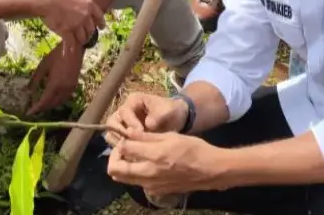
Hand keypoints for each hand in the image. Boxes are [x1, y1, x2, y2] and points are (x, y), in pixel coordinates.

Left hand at [26, 43, 84, 115]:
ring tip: (41, 104)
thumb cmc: (57, 55)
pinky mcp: (74, 86)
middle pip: (51, 104)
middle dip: (42, 108)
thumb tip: (27, 90)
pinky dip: (57, 100)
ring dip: (50, 105)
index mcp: (55, 84)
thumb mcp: (43, 66)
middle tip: (33, 109)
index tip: (28, 113)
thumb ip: (35, 79)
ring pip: (59, 102)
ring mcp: (70, 88)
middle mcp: (64, 89)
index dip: (36, 108)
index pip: (44, 101)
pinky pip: (64, 98)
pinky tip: (52, 98)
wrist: (74, 48)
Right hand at [33, 0, 104, 45]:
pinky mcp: (67, 31)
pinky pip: (70, 43)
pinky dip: (69, 49)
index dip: (101, 22)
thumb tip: (77, 5)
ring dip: (81, 40)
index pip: (99, 15)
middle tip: (87, 37)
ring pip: (83, 37)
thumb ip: (79, 2)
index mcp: (88, 4)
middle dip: (89, 34)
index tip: (101, 27)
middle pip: (91, 29)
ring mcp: (77, 25)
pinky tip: (68, 53)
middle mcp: (85, 16)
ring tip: (79, 42)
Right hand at [104, 92, 189, 146]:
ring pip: (112, 135)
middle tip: (133, 143)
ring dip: (120, 143)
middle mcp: (124, 112)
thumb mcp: (168, 110)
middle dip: (121, 134)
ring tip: (132, 150)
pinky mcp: (125, 137)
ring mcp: (123, 125)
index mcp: (133, 101)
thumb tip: (148, 125)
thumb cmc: (171, 112)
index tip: (140, 131)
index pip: (124, 112)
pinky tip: (132, 155)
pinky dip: (122, 150)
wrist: (177, 120)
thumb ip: (158, 116)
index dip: (131, 122)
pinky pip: (117, 144)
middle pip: (112, 123)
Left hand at [107, 131, 221, 194]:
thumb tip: (129, 133)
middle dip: (114, 157)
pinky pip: (137, 183)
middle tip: (123, 149)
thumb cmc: (194, 149)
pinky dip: (135, 174)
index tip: (127, 136)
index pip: (124, 148)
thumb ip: (148, 136)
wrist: (210, 170)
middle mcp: (148, 172)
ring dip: (123, 166)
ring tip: (133, 156)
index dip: (122, 140)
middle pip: (115, 169)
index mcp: (154, 155)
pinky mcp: (155, 191)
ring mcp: (151, 185)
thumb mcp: (172, 136)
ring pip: (123, 179)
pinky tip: (147, 165)